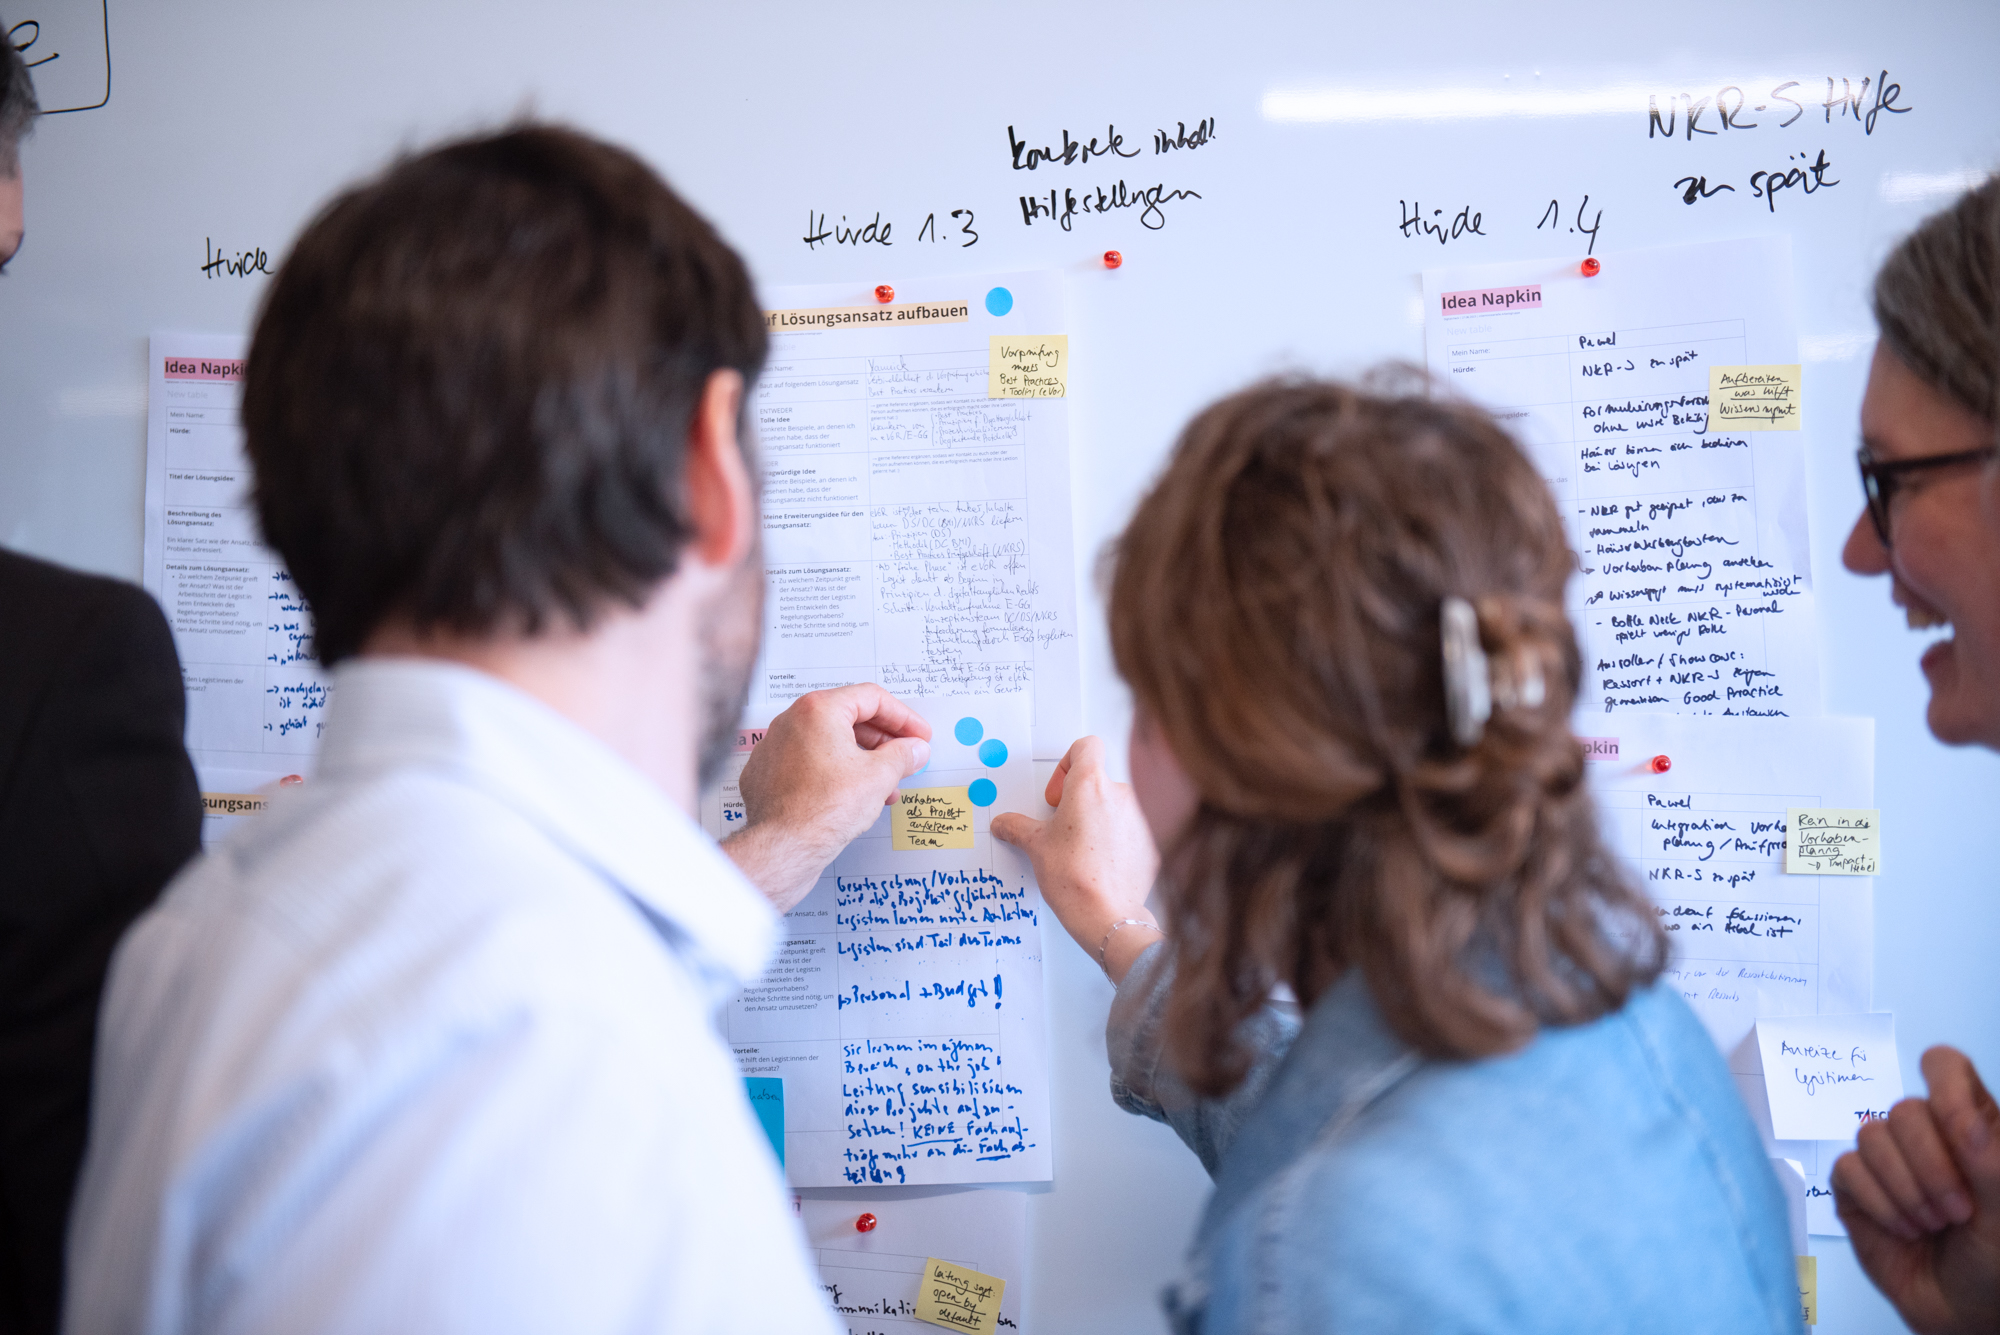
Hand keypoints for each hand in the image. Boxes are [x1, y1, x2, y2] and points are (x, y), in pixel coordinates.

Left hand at [723, 685, 930, 912]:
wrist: (783, 847)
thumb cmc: (820, 809)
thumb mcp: (879, 776)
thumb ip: (902, 756)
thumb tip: (914, 750)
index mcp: (818, 710)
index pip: (871, 698)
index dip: (903, 717)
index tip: (917, 734)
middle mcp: (792, 722)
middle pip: (849, 718)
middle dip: (883, 740)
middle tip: (905, 756)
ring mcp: (776, 748)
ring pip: (830, 744)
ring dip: (863, 760)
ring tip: (886, 785)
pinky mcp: (769, 774)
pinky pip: (810, 764)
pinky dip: (836, 773)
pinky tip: (854, 796)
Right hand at [991, 735, 1161, 983]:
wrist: (1107, 915)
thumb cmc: (1074, 877)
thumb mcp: (1036, 846)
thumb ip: (1018, 827)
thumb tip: (1004, 823)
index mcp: (1090, 785)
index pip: (1086, 746)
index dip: (1068, 763)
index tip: (1059, 792)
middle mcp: (1121, 793)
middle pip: (1100, 780)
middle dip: (1080, 799)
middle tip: (1064, 826)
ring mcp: (1142, 815)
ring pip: (1118, 804)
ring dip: (1100, 819)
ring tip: (1083, 849)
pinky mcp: (1154, 839)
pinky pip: (1135, 828)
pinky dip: (1119, 839)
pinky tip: (1103, 863)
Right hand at [1832, 1046, 1999, 1333]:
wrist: (1967, 1315)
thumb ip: (1989, 1156)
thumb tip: (1960, 1115)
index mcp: (1971, 1125)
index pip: (1945, 1068)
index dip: (1945, 1089)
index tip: (1963, 1136)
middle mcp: (1928, 1136)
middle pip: (1904, 1108)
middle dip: (1929, 1166)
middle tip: (1957, 1210)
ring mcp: (1888, 1161)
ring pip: (1870, 1136)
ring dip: (1905, 1190)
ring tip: (1932, 1224)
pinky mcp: (1856, 1188)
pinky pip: (1847, 1169)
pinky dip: (1877, 1203)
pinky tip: (1904, 1228)